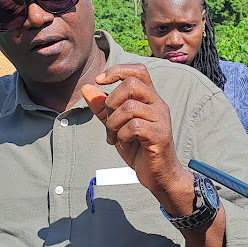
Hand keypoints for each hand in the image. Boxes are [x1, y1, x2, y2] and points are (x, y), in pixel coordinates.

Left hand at [82, 64, 191, 210]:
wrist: (158, 175)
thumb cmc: (139, 148)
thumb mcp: (117, 125)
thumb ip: (103, 108)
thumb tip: (86, 88)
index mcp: (149, 99)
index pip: (138, 71)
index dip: (117, 70)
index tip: (100, 81)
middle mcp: (158, 104)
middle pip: (132, 84)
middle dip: (111, 101)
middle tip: (109, 120)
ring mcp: (161, 119)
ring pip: (130, 107)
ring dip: (114, 123)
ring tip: (113, 136)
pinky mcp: (160, 135)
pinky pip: (134, 126)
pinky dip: (122, 135)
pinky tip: (123, 143)